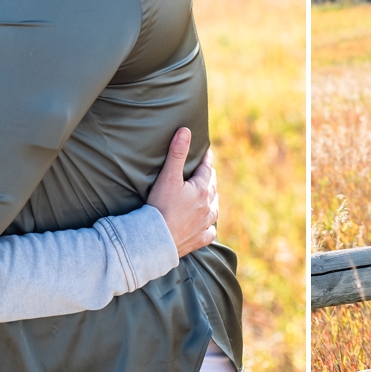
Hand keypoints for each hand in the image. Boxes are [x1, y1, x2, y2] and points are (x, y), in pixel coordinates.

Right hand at [147, 128, 217, 257]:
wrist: (156, 240)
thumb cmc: (160, 207)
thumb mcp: (168, 177)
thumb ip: (177, 153)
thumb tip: (185, 130)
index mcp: (201, 190)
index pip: (206, 169)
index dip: (206, 159)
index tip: (207, 151)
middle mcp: (207, 207)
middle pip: (212, 187)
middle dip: (209, 177)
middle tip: (207, 171)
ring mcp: (204, 224)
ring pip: (214, 209)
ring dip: (213, 200)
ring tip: (211, 196)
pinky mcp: (198, 240)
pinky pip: (210, 233)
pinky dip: (210, 228)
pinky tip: (209, 228)